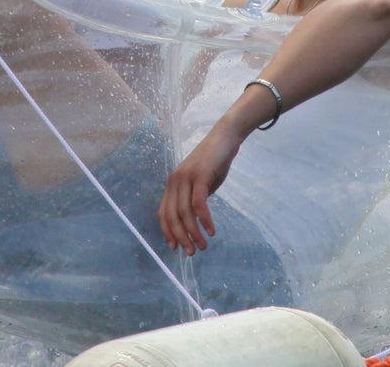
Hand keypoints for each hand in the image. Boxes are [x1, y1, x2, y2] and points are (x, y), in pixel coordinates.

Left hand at [158, 122, 243, 254]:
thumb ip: (194, 198)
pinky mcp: (199, 175)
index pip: (163, 213)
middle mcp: (175, 181)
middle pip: (172, 216)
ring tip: (203, 245)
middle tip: (192, 252)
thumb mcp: (201, 182)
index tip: (175, 248)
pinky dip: (204, 220)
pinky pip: (198, 203)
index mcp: (173, 183)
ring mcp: (186, 177)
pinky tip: (211, 230)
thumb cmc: (215, 160)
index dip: (168, 232)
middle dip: (181, 237)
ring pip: (184, 213)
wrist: (226, 136)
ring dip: (194, 233)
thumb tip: (194, 222)